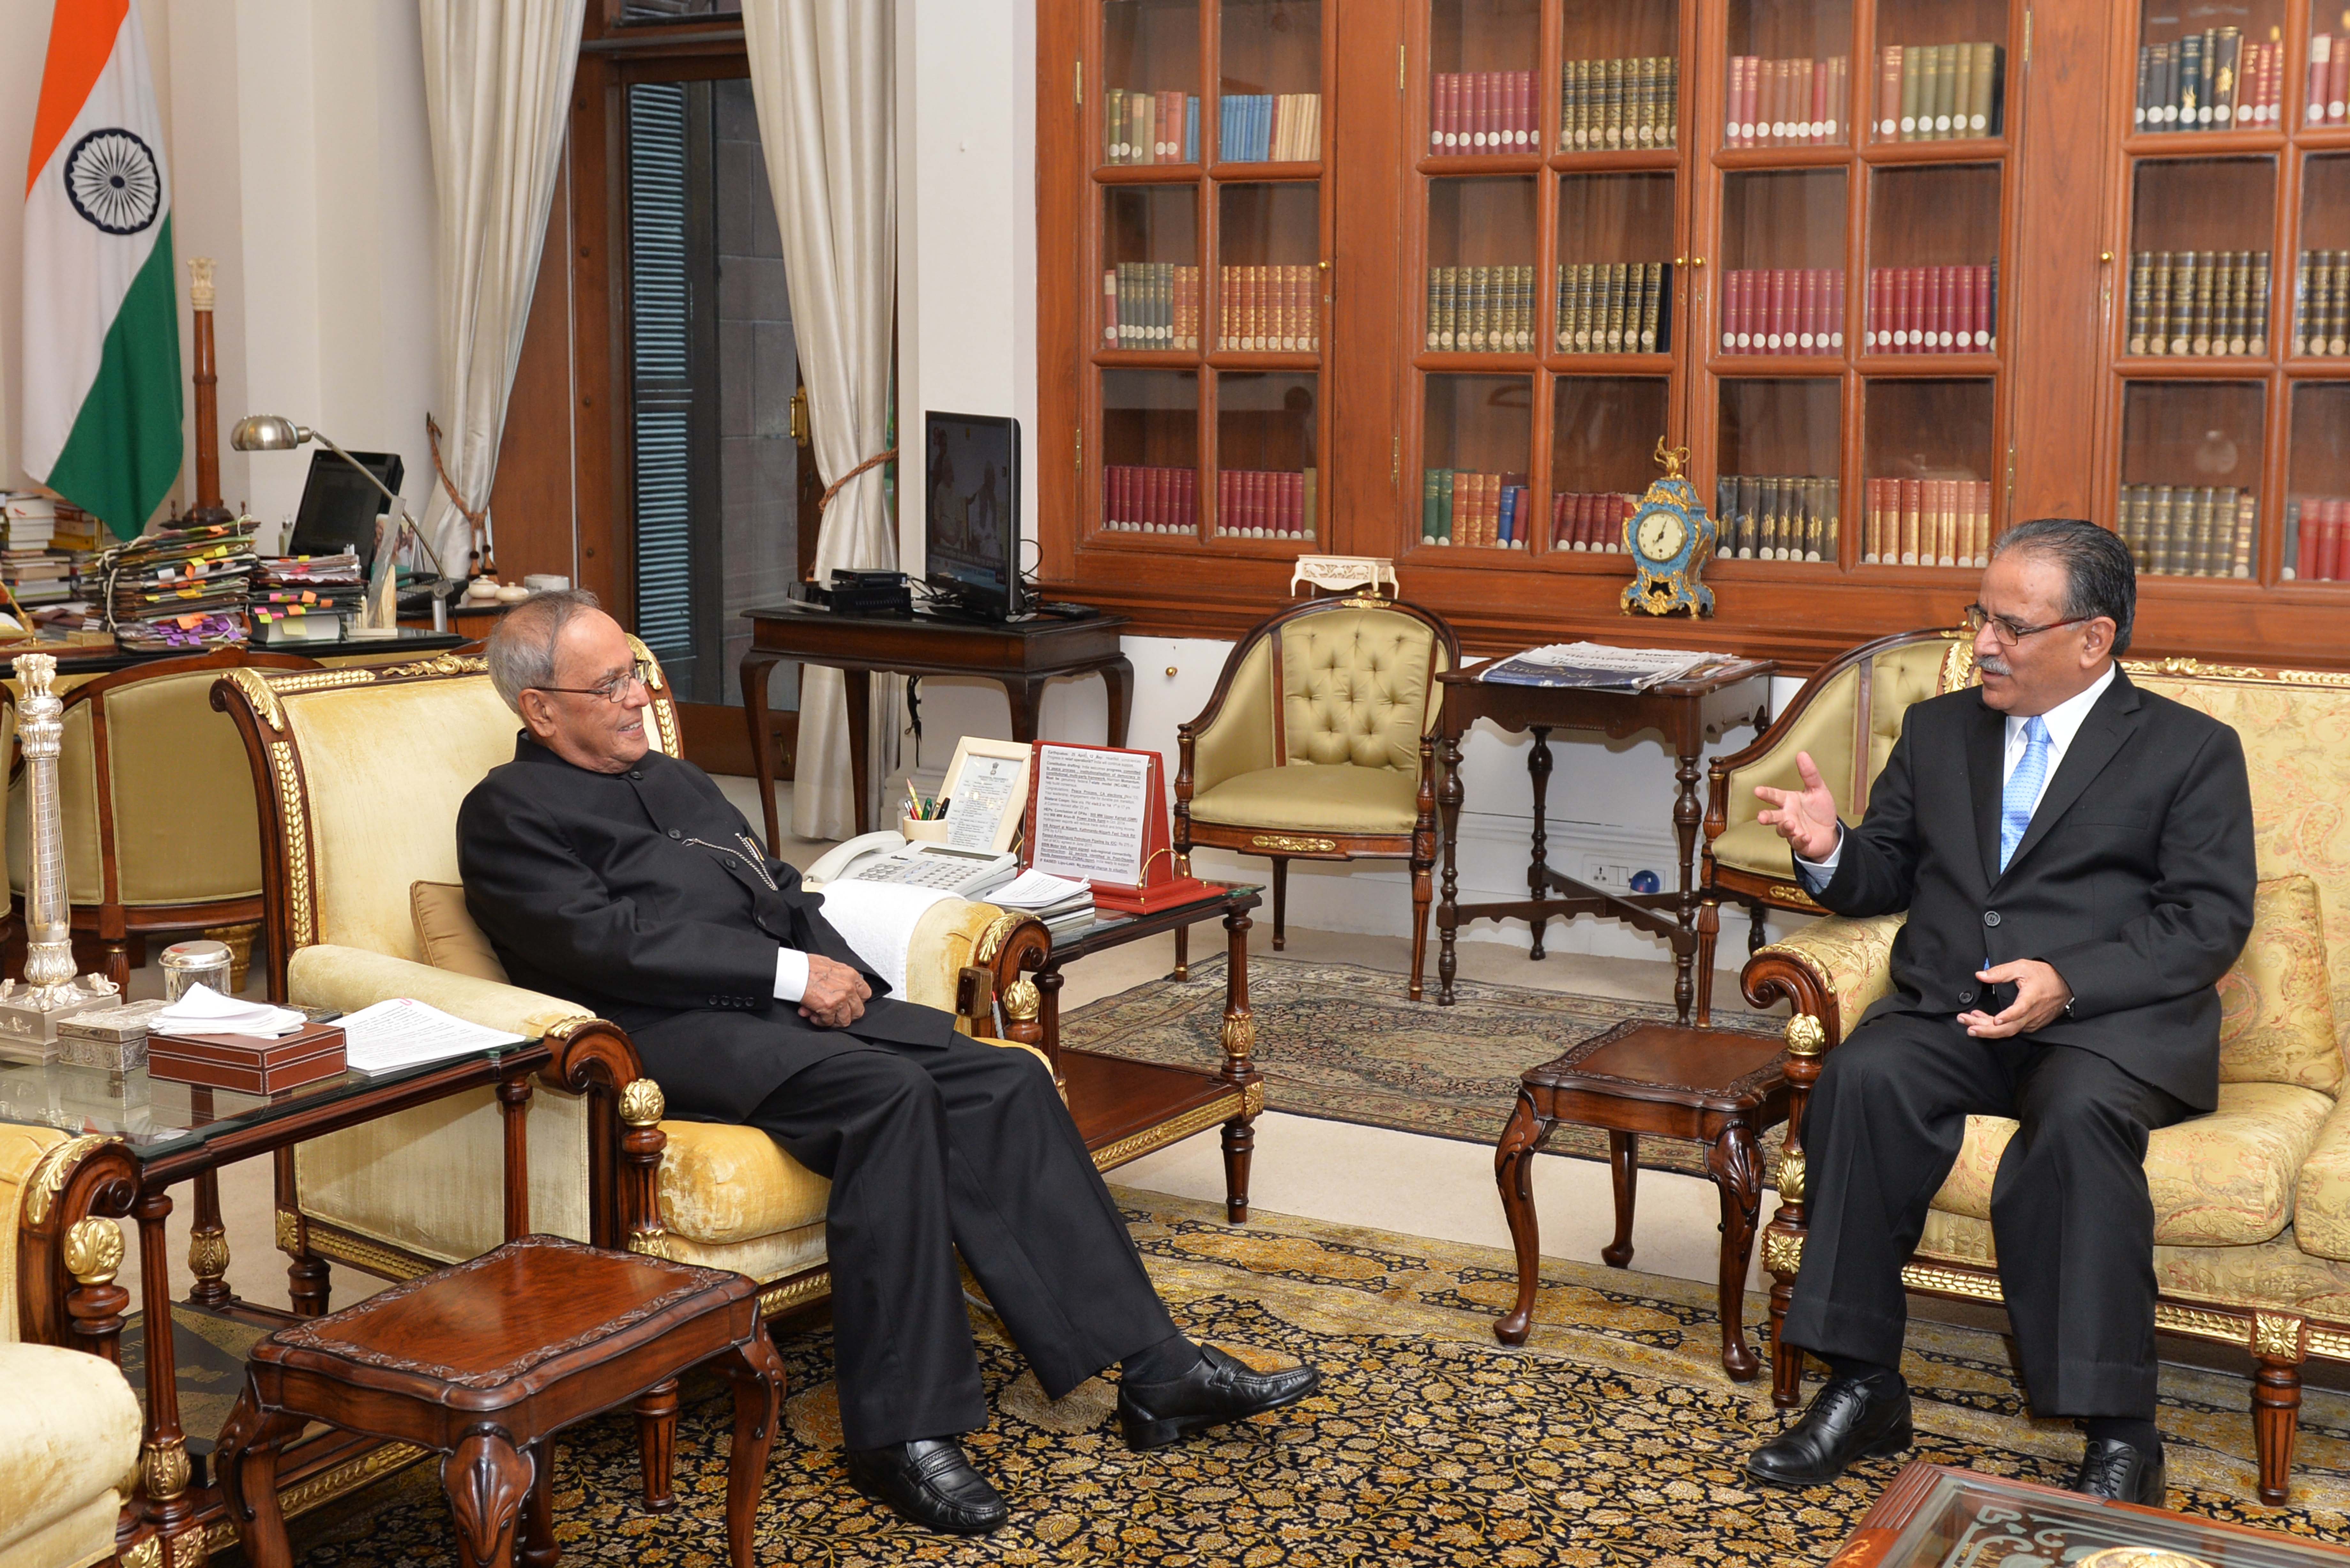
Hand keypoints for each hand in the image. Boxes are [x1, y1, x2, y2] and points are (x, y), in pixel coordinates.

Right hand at [798, 954, 871, 1028]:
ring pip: (845, 1020)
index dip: (857, 1002)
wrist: (794, 971)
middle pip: (858, 1011)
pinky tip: (813, 1015)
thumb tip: (841, 987)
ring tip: (823, 1016)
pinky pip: (828, 1022)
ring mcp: (840, 999)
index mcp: (851, 975)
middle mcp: (848, 987)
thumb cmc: (807, 966)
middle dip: (846, 1014)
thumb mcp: (831, 966)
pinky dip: (820, 1021)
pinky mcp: (828, 1008)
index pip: (866, 994)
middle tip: (836, 1014)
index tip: (850, 1004)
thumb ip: (840, 978)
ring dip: (833, 1020)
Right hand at [1753, 751, 1841, 862]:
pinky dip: (1800, 840)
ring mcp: (1792, 831)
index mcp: (1789, 801)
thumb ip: (1809, 774)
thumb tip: (1802, 754)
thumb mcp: (1818, 789)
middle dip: (1766, 817)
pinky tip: (1806, 836)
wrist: (1830, 832)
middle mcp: (1787, 816)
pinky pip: (1798, 843)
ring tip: (1791, 824)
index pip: (1775, 796)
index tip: (1757, 790)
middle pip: (1772, 816)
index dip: (1766, 794)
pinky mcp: (1800, 843)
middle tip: (1761, 817)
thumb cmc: (1820, 810)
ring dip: (1785, 827)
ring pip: (1782, 830)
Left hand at [1957, 959, 2072, 1037]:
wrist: (2065, 986)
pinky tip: (1982, 1019)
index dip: (2007, 1016)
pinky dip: (1995, 1027)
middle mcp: (2032, 1014)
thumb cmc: (2046, 976)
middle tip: (1966, 1023)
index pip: (2020, 1010)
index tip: (1995, 1020)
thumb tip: (1981, 975)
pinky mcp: (2031, 1025)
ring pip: (2008, 1030)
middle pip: (2008, 1028)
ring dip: (1986, 1028)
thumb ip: (2000, 972)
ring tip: (1968, 1021)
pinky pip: (2012, 1029)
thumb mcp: (2022, 967)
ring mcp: (2031, 1022)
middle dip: (1985, 1029)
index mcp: (2031, 999)